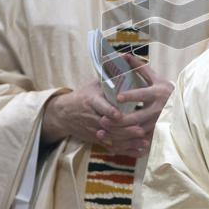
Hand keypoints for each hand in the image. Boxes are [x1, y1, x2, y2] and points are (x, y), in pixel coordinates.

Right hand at [40, 56, 173, 156]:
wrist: (65, 114)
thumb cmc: (83, 95)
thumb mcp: (93, 84)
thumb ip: (109, 75)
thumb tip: (124, 59)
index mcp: (91, 101)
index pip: (100, 107)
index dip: (109, 111)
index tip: (120, 115)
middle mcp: (92, 117)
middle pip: (109, 126)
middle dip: (124, 129)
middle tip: (140, 129)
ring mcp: (94, 130)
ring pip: (112, 138)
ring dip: (127, 140)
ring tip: (143, 140)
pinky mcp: (96, 139)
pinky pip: (112, 146)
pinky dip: (125, 149)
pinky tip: (138, 150)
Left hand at [111, 54, 174, 141]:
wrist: (183, 106)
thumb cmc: (166, 90)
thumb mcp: (155, 78)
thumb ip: (139, 68)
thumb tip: (124, 55)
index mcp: (157, 93)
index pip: (143, 95)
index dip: (131, 96)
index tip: (118, 97)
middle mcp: (158, 109)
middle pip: (137, 117)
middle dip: (119, 120)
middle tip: (103, 119)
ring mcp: (157, 122)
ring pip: (136, 131)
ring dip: (119, 132)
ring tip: (103, 129)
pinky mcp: (155, 132)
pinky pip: (138, 139)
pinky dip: (125, 141)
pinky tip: (112, 140)